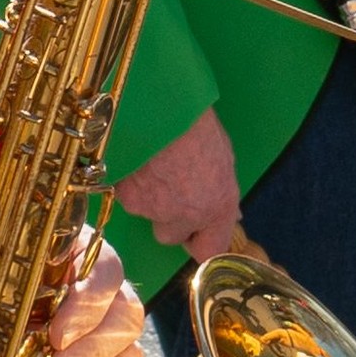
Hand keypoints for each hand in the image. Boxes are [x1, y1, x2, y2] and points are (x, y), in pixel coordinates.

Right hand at [114, 107, 240, 262]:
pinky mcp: (125, 197)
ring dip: (147, 198)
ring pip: (146, 214)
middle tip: (168, 189)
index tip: (197, 235)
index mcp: (217, 206)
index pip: (210, 250)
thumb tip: (230, 214)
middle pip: (171, 236)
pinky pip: (125, 197)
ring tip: (152, 164)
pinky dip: (129, 183)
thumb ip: (223, 192)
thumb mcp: (223, 156)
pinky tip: (136, 159)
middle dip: (168, 219)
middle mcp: (185, 216)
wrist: (160, 106)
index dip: (201, 243)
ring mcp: (152, 209)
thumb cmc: (196, 123)